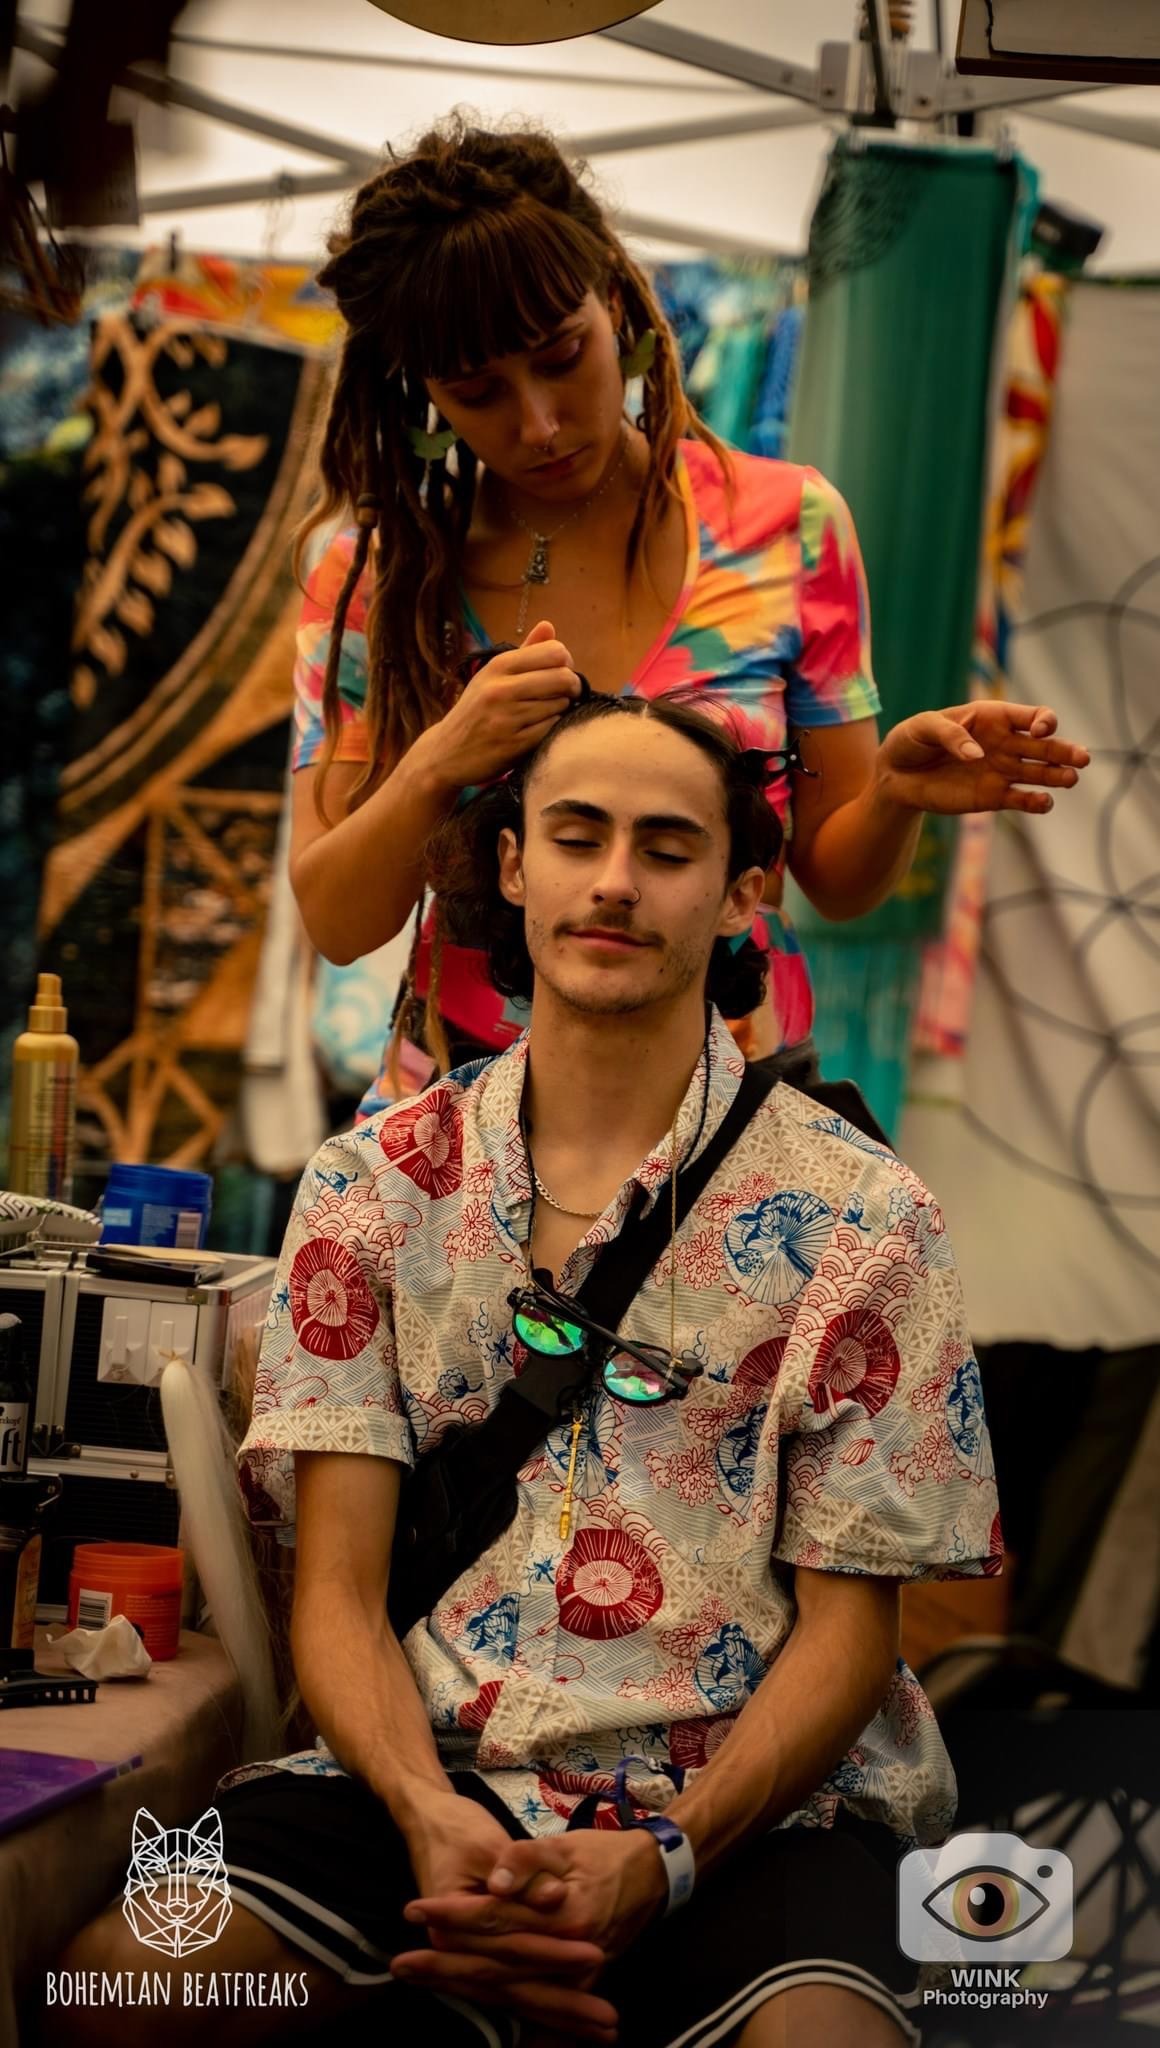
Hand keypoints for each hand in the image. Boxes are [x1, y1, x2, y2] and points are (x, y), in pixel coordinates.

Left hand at [393, 1827, 666, 2034]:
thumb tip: (496, 1882)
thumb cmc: (605, 1854)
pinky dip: (493, 2000)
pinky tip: (462, 1999)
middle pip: (495, 1964)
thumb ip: (528, 1861)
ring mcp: (575, 1977)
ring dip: (461, 1986)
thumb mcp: (565, 1845)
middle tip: (399, 1964)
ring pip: (508, 1988)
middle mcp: (568, 1955)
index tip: (414, 1909)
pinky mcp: (575, 1984)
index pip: (496, 1919)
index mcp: (564, 1917)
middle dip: (444, 1965)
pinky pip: (528, 1999)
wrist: (654, 1874)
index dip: (452, 1914)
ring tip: (417, 1979)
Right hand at [419, 619, 581, 791]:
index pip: (554, 652)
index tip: (560, 673)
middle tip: (565, 695)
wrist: (446, 753)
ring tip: (544, 713)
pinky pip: (552, 729)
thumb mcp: (491, 676)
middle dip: (571, 687)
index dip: (565, 663)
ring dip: (561, 710)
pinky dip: (552, 729)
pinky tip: (538, 730)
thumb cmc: (475, 711)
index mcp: (498, 667)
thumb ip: (524, 652)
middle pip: (563, 677)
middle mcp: (501, 689)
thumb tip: (549, 626)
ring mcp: (507, 718)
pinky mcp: (514, 744)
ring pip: (561, 704)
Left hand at [875, 701, 1089, 816]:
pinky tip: (1044, 802)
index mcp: (993, 718)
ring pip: (1039, 773)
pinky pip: (1021, 799)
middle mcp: (1005, 743)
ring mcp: (1002, 770)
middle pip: (1045, 746)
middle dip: (1065, 750)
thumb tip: (977, 757)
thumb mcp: (923, 727)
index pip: (1031, 716)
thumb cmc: (911, 741)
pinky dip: (1036, 802)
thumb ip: (950, 735)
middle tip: (1083, 759)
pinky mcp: (993, 796)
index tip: (1037, 732)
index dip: (1043, 722)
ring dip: (1057, 776)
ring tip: (1071, 779)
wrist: (896, 776)